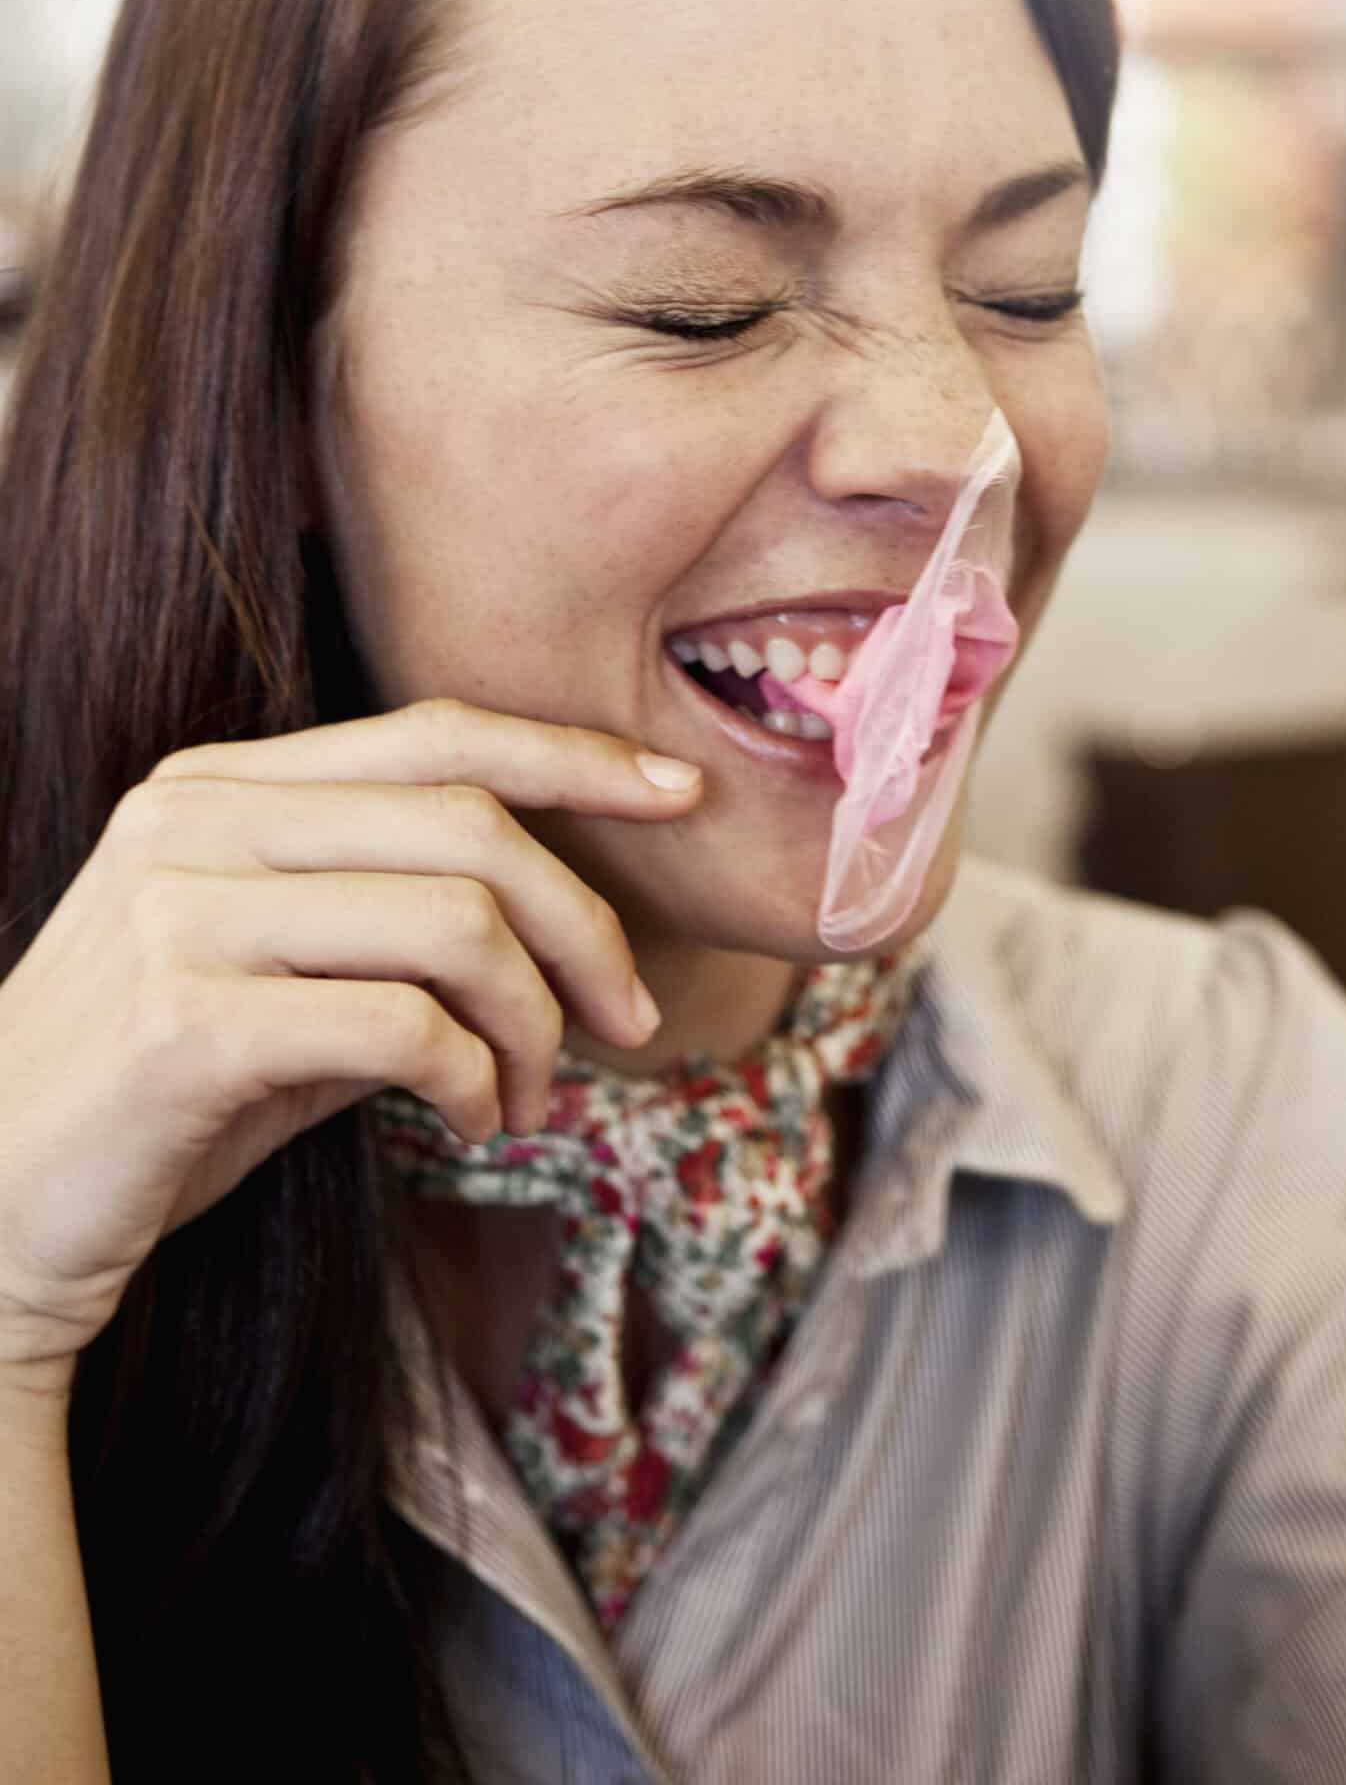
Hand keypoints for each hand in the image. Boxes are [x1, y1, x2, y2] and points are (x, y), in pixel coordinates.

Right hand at [0, 698, 700, 1382]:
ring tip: (530, 1099)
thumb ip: (390, 921)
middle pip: (470, 825)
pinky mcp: (185, 1020)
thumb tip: (570, 921)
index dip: (572, 755)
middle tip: (627, 1023)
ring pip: (455, 921)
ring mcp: (179, 912)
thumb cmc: (156, 1106)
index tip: (676, 794)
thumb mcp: (279, 983)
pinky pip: (405, 1024)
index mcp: (217, 788)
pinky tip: (472, 1125)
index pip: (435, 734)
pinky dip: (476, 1079)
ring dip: (534, 1023)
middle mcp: (193, 823)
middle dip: (585, 925)